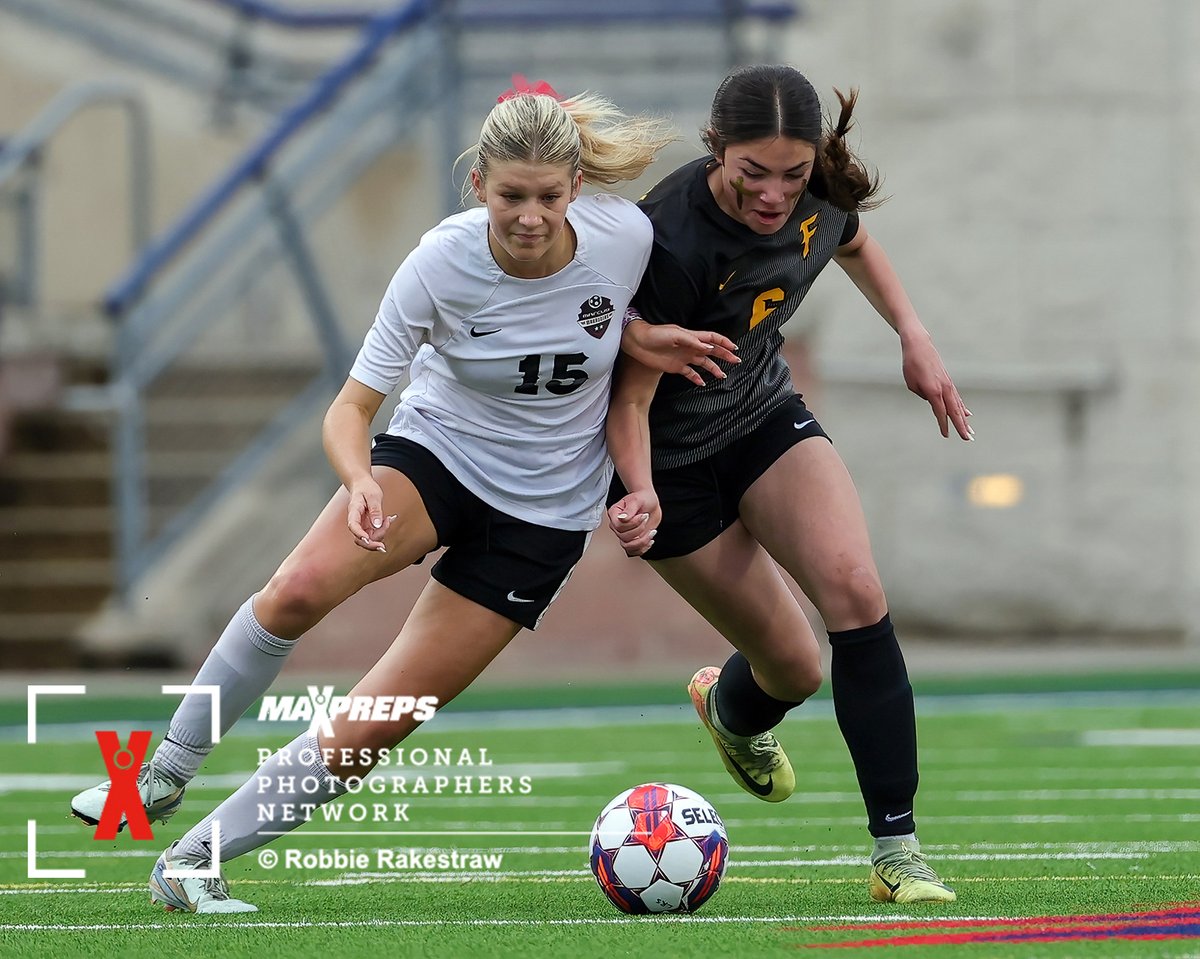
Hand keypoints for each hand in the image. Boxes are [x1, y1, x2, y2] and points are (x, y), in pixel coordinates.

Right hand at [347, 478, 394, 551]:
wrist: (363, 485)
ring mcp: (361, 525)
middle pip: (360, 538)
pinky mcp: (367, 526)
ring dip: (381, 534)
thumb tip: (377, 525)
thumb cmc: (366, 488)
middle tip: (384, 546)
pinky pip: (375, 534)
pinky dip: (383, 530)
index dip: (360, 534)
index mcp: (354, 511)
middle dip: (372, 543)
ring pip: (369, 538)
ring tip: (389, 519)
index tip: (368, 540)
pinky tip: (389, 520)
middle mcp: (356, 521)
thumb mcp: (373, 496)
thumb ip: (375, 510)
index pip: (353, 526)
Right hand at [607, 490, 661, 557]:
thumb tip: (622, 518)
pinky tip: (650, 540)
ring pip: (628, 546)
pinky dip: (643, 548)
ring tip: (651, 532)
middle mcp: (617, 526)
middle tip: (646, 519)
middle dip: (639, 530)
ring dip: (642, 541)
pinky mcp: (632, 540)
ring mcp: (624, 534)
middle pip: (623, 537)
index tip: (643, 515)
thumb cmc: (642, 499)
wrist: (650, 503)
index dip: (633, 523)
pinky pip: (633, 551)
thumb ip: (630, 509)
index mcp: (614, 514)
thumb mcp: (637, 500)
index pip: (619, 526)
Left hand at [622, 319, 738, 386]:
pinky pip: (690, 373)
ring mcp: (683, 357)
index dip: (724, 342)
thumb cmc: (654, 334)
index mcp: (691, 337)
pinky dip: (697, 378)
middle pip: (711, 351)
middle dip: (724, 355)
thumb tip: (709, 347)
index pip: (712, 338)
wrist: (638, 342)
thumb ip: (693, 341)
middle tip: (735, 361)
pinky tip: (702, 383)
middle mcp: (690, 347)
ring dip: (714, 368)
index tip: (734, 348)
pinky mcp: (676, 366)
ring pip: (703, 363)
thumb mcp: (675, 335)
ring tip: (722, 375)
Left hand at [900, 333, 972, 440]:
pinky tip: (967, 415)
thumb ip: (923, 395)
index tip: (946, 435)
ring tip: (970, 432)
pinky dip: (962, 407)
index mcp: (933, 390)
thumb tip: (934, 401)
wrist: (919, 345)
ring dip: (964, 420)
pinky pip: (956, 398)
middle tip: (968, 439)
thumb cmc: (911, 364)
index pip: (940, 411)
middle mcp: (944, 388)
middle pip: (954, 411)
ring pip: (958, 406)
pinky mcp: (948, 381)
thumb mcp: (911, 383)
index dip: (943, 424)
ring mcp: (948, 384)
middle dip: (961, 426)